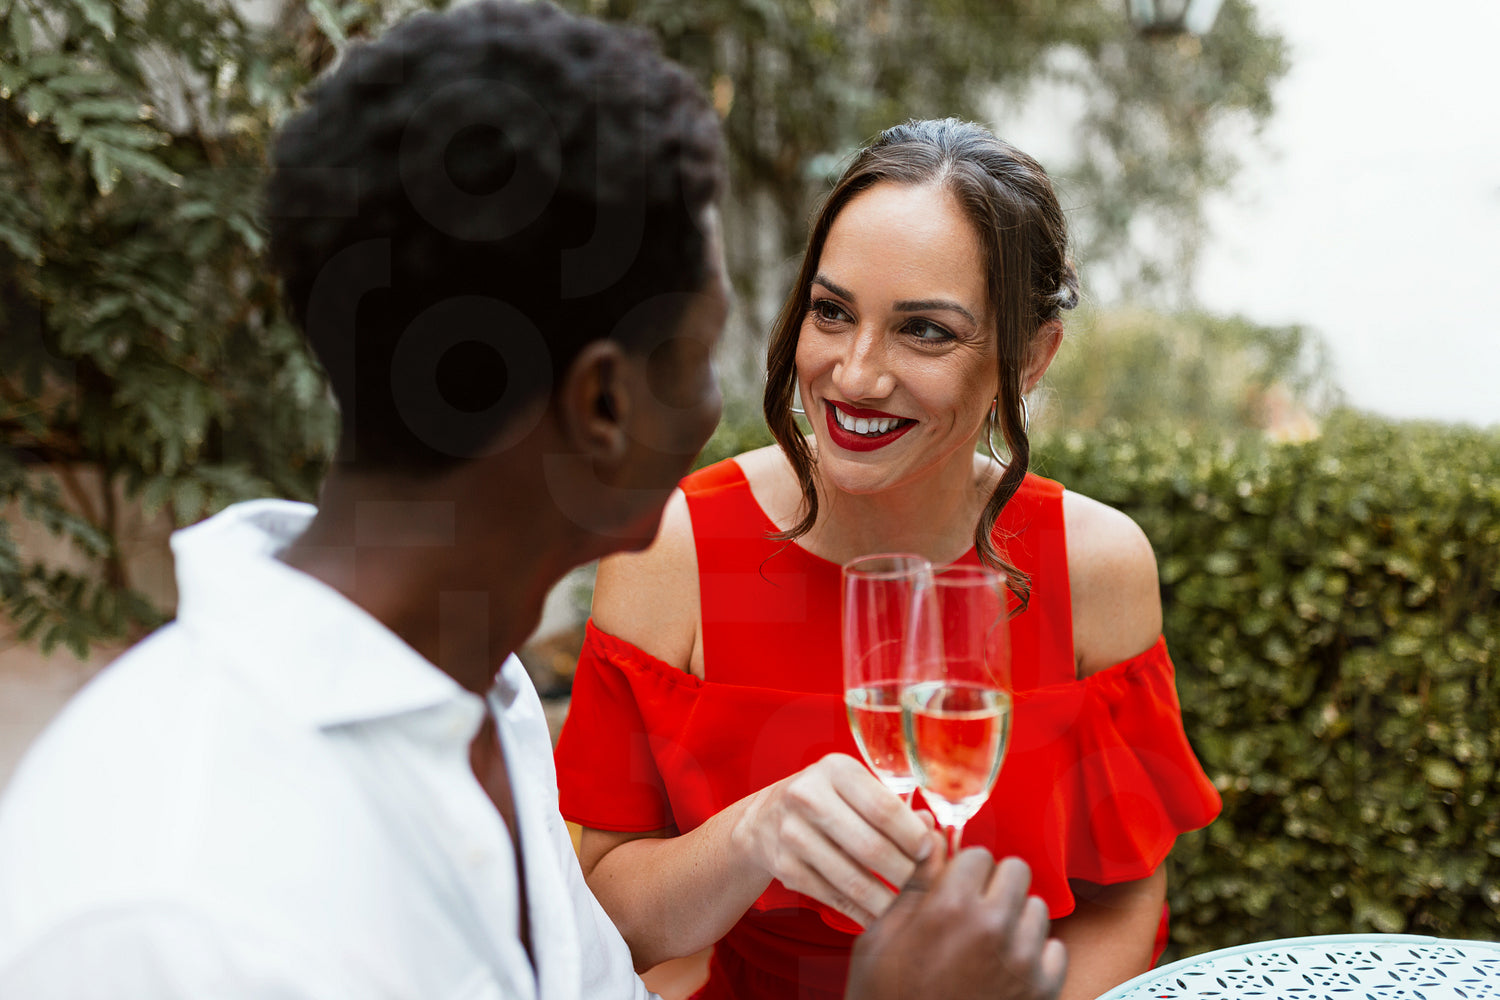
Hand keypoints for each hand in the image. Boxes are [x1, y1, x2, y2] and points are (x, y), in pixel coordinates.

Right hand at [731, 753, 932, 925]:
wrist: (764, 819)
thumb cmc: (824, 799)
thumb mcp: (853, 787)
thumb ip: (892, 805)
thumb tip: (929, 829)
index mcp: (835, 769)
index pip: (884, 808)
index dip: (912, 836)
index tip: (928, 852)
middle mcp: (808, 797)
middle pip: (870, 847)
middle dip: (903, 872)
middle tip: (919, 883)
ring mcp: (792, 833)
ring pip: (852, 879)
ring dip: (885, 900)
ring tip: (904, 906)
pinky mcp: (784, 867)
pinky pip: (832, 897)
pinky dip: (860, 912)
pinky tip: (876, 915)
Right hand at [846, 842, 1067, 999]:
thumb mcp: (880, 939)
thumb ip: (913, 886)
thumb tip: (931, 840)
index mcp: (950, 907)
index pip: (978, 854)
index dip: (963, 870)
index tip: (955, 887)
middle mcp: (993, 927)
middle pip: (1016, 871)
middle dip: (995, 885)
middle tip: (974, 910)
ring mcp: (1023, 960)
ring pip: (1037, 908)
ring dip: (1016, 919)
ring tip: (988, 945)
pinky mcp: (1043, 990)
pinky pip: (1055, 949)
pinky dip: (1036, 956)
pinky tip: (1006, 970)